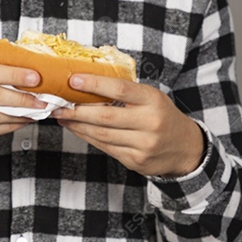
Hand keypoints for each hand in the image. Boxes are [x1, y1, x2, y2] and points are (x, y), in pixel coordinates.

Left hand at [51, 74, 204, 178]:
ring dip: (77, 125)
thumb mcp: (151, 97)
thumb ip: (125, 92)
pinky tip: (76, 129)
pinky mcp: (136, 161)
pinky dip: (87, 137)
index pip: (120, 89)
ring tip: (61, 116)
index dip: (94, 84)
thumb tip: (87, 83)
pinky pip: (105, 148)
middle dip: (77, 110)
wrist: (185, 148)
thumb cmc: (162, 115)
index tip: (73, 80)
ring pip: (102, 135)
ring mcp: (143, 145)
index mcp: (153, 100)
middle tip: (57, 104)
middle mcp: (150, 123)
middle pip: (106, 116)